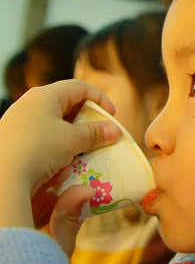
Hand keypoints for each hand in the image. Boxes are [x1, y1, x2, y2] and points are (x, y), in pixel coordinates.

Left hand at [0, 79, 120, 196]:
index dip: (100, 99)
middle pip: (65, 106)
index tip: (111, 116)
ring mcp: (18, 122)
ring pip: (53, 127)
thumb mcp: (72, 140)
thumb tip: (114, 131)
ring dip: (69, 142)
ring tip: (77, 157)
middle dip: (85, 123)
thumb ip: (95, 133)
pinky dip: (53, 152)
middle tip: (98, 136)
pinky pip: (39, 141)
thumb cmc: (38, 149)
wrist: (0, 177)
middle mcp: (29, 103)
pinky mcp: (11, 141)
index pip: (79, 87)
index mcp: (45, 95)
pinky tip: (56, 170)